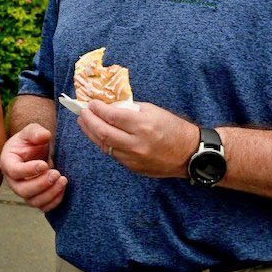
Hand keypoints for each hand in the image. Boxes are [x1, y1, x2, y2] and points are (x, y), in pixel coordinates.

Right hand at [0, 124, 67, 211]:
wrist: (35, 151)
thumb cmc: (30, 141)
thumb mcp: (31, 131)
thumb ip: (35, 132)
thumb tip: (44, 136)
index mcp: (8, 162)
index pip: (14, 171)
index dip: (29, 170)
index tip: (45, 164)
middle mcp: (13, 180)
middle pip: (23, 190)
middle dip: (41, 184)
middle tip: (56, 173)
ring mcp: (23, 191)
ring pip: (33, 201)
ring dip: (50, 194)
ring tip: (63, 180)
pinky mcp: (35, 197)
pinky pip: (42, 206)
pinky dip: (54, 201)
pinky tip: (62, 188)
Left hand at [80, 100, 195, 177]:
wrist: (190, 154)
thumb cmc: (173, 127)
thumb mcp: (153, 111)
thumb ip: (129, 109)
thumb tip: (109, 106)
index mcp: (143, 126)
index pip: (111, 116)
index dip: (97, 109)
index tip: (91, 103)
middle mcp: (136, 144)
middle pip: (103, 132)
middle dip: (89, 121)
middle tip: (82, 112)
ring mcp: (134, 158)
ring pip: (104, 146)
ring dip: (91, 133)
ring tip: (84, 122)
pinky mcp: (133, 168)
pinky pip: (113, 154)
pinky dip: (104, 143)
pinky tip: (98, 135)